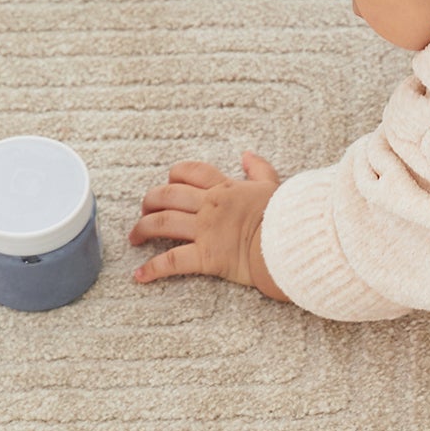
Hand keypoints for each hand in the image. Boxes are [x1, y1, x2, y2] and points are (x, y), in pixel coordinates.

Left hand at [130, 151, 289, 299]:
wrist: (294, 241)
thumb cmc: (287, 216)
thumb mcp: (274, 186)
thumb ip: (259, 169)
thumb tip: (248, 155)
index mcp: (225, 188)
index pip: (189, 172)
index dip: (173, 176)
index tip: (168, 184)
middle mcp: (210, 206)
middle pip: (166, 195)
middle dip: (149, 201)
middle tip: (144, 211)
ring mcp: (206, 231)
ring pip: (161, 223)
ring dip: (142, 229)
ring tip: (135, 238)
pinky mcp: (206, 257)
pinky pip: (171, 261)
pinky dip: (152, 269)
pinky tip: (140, 275)